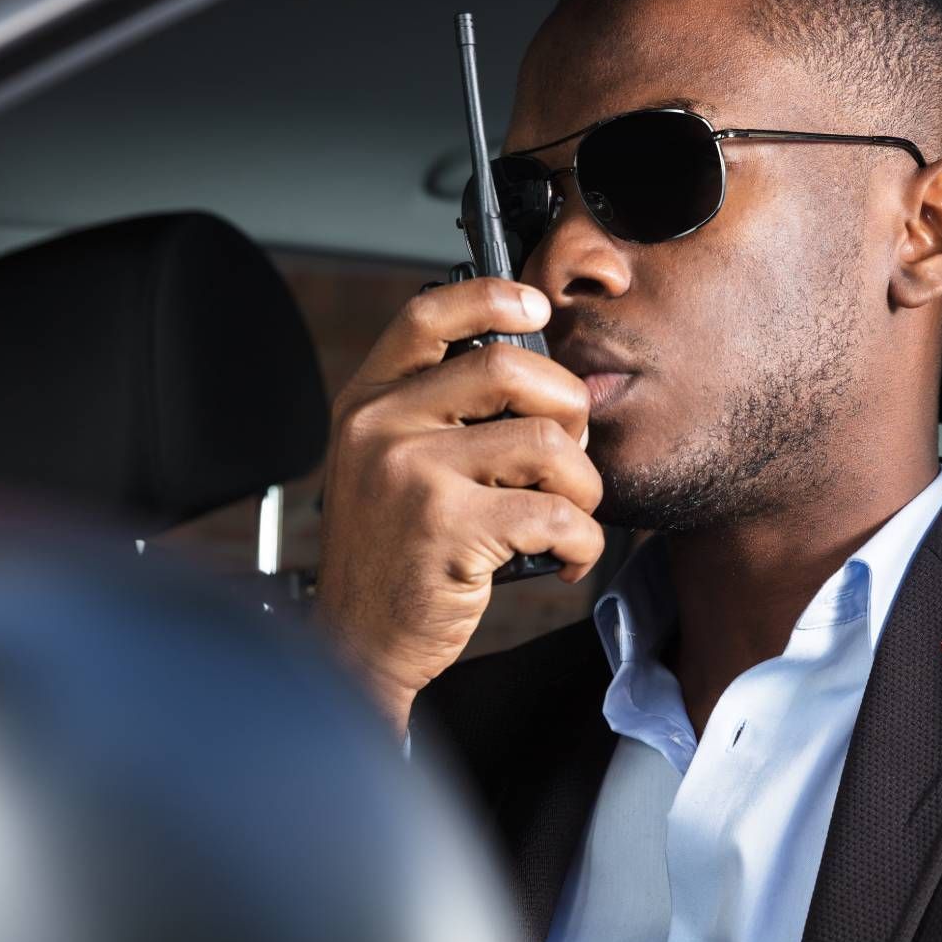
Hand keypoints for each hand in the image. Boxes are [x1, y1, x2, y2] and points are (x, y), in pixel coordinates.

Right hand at [315, 278, 604, 733]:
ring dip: (584, 486)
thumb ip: (439, 413)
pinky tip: (566, 557)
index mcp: (367, 402)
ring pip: (548, 444)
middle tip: (571, 451)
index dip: (490, 298)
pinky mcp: (446, 531)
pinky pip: (556, 514)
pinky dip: (583, 540)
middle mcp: (381, 428)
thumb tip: (543, 376)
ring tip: (570, 514)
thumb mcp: (388, 464)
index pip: (427, 316)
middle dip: (567, 406)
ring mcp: (411, 476)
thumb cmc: (392, 552)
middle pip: (509, 369)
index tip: (535, 307)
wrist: (357, 644)